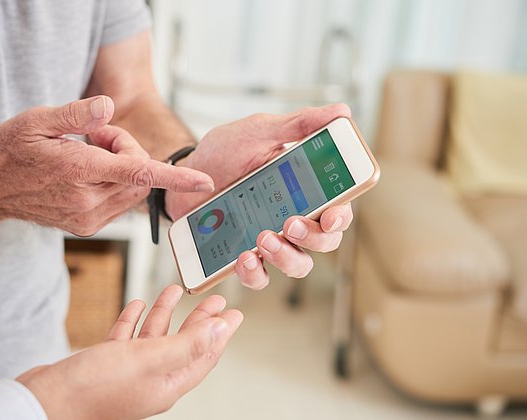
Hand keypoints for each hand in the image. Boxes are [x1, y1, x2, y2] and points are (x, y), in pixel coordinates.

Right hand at [0, 96, 213, 235]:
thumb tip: (109, 106)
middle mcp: (87, 200)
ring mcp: (89, 218)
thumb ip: (76, 113)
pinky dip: (117, 182)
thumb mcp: (36, 120)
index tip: (205, 183)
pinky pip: (122, 201)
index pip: (138, 172)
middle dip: (129, 150)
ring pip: (135, 188)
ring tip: (89, 152)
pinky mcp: (88, 226)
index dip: (176, 178)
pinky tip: (89, 172)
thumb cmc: (12, 151)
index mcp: (78, 171)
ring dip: (124, 167)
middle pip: (141, 173)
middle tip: (95, 135)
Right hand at [17, 285, 242, 419]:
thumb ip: (187, 344)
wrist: (44, 401)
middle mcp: (151, 379)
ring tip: (175, 290)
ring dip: (165, 313)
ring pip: (153, 338)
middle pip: (183, 343)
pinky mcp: (106, 364)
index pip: (204, 355)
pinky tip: (137, 304)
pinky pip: (126, 338)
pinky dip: (134, 320)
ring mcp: (128, 372)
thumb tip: (221, 332)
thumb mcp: (149, 359)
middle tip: (214, 298)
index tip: (234, 314)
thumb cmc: (94, 388)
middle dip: (199, 319)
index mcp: (168, 383)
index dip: (221, 333)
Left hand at [165, 104, 354, 288]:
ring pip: (298, 264)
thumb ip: (299, 125)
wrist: (184, 172)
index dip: (341, 217)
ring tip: (263, 238)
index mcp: (306, 189)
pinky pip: (260, 277)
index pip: (338, 208)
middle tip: (289, 223)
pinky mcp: (245, 256)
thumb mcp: (260, 132)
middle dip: (313, 238)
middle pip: (325, 241)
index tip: (332, 216)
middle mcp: (294, 217)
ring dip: (287, 257)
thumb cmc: (225, 151)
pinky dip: (255, 273)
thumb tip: (341, 111)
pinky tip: (244, 257)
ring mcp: (271, 239)